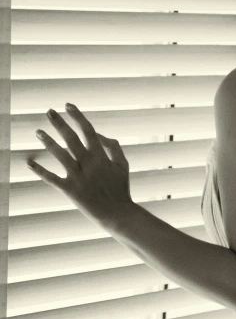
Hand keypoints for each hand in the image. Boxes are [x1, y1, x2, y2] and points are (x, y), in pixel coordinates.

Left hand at [27, 103, 133, 229]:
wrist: (117, 213)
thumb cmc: (121, 188)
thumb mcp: (123, 165)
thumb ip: (114, 147)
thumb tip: (100, 134)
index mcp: (101, 156)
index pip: (87, 130)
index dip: (77, 116)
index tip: (68, 105)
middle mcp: (88, 164)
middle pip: (71, 138)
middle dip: (59, 123)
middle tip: (49, 112)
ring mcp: (78, 176)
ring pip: (60, 154)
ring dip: (48, 141)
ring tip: (38, 131)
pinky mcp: (70, 190)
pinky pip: (52, 178)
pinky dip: (40, 170)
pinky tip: (29, 162)